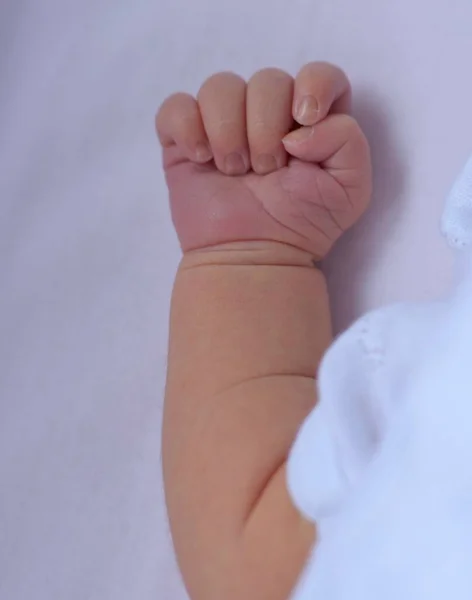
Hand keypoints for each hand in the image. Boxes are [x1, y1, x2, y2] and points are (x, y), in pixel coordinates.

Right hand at [156, 62, 371, 259]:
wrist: (254, 256)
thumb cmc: (302, 225)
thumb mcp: (350, 189)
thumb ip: (348, 140)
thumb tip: (300, 124)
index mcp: (310, 121)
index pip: (319, 73)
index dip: (314, 83)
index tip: (304, 118)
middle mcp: (268, 115)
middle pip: (268, 79)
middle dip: (266, 127)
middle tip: (266, 171)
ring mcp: (224, 125)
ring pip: (220, 86)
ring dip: (228, 131)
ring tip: (234, 172)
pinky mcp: (186, 140)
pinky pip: (176, 107)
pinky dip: (187, 127)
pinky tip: (201, 159)